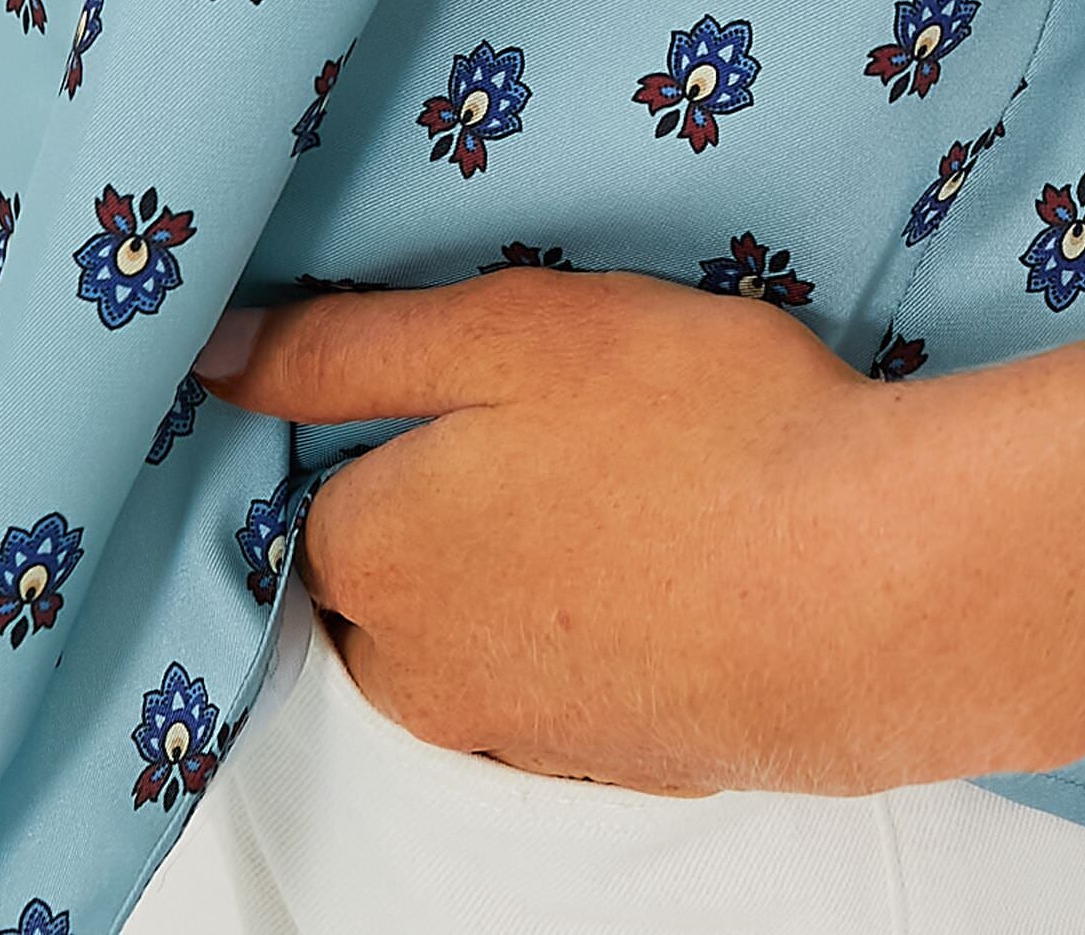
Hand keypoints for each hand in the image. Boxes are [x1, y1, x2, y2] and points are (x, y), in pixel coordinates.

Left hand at [196, 267, 1084, 793]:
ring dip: (530, 561)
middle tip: (569, 410)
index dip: (393, 413)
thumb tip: (216, 355)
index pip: (318, 480)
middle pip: (392, 564)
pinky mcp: (616, 755)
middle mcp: (415, 671)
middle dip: (454, 495)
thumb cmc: (696, 430)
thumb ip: (348, 343)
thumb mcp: (514, 330)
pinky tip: (682, 552)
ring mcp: (517, 729)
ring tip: (639, 473)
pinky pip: (572, 670)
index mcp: (369, 555)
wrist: (867, 590)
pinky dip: (606, 618)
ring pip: (481, 623)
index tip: (476, 373)